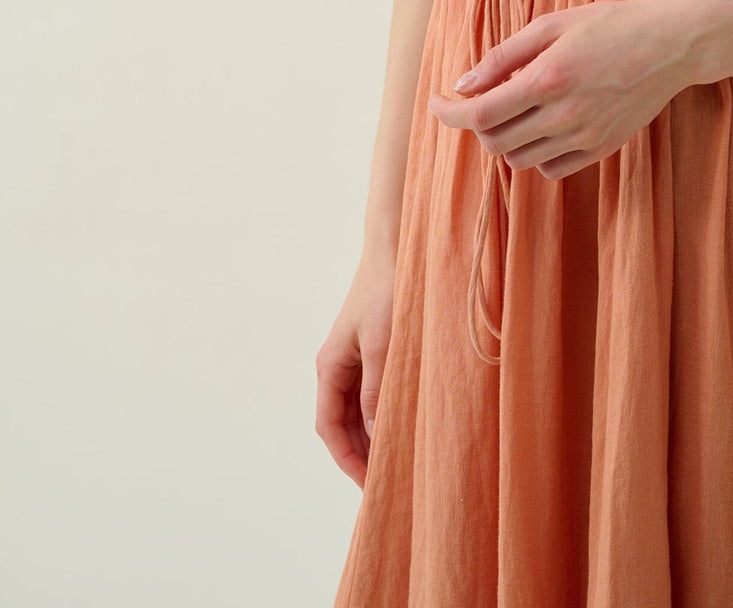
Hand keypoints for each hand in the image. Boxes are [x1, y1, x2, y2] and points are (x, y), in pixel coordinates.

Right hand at [314, 247, 397, 488]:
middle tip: (387, 484)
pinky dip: (383, 414)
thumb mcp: (382, 343)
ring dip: (373, 436)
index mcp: (329, 365)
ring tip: (397, 463)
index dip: (347, 459)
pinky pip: (372, 393)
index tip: (368, 485)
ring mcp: (354, 358)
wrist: (396, 247)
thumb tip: (377, 435)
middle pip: (343, 424)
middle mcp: (337, 366)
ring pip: (358, 410)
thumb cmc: (387, 290)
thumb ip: (377, 389)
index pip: (330, 426)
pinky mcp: (372, 350)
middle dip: (361, 454)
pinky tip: (403, 426)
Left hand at [427, 0, 700, 179]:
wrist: (670, 44)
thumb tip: (462, 85)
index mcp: (547, 79)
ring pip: (519, 159)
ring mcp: (585, 137)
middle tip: (482, 97)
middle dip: (477, 123)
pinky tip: (542, 126)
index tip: (436, 102)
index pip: (480, 114)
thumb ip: (503, 56)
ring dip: (504, 138)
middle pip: (495, 141)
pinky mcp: (601, 150)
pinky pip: (550, 169)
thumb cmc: (609, 24)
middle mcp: (564, 116)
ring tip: (514, 109)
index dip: (448, 113)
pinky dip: (535, 153)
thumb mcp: (552, 25)